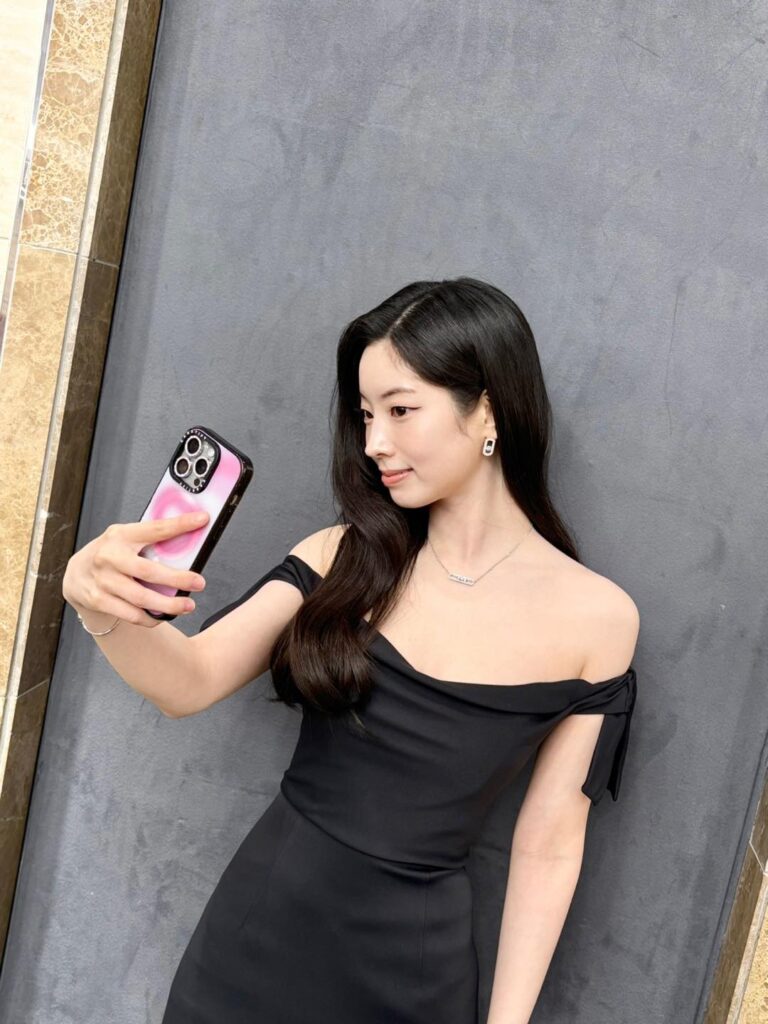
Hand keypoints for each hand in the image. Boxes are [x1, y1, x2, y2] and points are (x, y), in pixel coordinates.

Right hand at [62, 511, 209, 627]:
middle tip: (199, 582)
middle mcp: (110, 557)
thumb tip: (189, 537)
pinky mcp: (98, 600)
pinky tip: (164, 615)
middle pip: (148, 571)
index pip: (154, 528)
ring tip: (188, 605)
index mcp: (121, 535)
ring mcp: (103, 580)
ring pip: (141, 598)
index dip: (179, 524)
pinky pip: (131, 614)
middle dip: (177, 578)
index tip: (202, 520)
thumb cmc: (110, 554)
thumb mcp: (125, 537)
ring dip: (168, 604)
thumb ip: (149, 539)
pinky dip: (150, 617)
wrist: (75, 574)